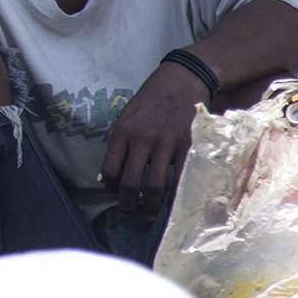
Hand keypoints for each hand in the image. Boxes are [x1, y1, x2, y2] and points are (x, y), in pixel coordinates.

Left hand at [101, 64, 205, 212]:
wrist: (182, 80)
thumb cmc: (152, 99)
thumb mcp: (127, 115)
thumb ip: (121, 142)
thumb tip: (112, 174)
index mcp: (123, 131)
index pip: (109, 169)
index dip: (109, 187)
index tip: (113, 193)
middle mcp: (142, 139)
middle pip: (130, 183)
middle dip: (126, 205)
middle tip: (127, 214)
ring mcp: (166, 144)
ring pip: (154, 187)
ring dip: (149, 207)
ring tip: (147, 217)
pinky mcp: (188, 147)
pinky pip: (179, 180)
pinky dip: (174, 197)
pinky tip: (171, 207)